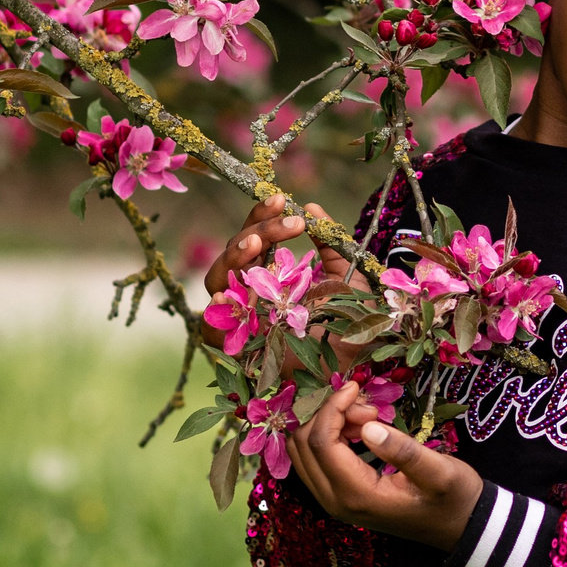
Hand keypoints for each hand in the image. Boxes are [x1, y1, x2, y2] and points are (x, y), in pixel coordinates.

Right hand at [201, 197, 362, 362]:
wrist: (356, 366)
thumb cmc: (351, 323)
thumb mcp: (347, 278)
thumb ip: (330, 245)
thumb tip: (312, 207)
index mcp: (272, 270)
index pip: (256, 236)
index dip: (263, 216)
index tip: (281, 199)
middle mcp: (251, 290)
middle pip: (235, 252)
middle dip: (255, 231)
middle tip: (285, 223)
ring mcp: (240, 317)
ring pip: (217, 280)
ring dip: (232, 259)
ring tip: (254, 246)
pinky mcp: (237, 348)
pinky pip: (211, 327)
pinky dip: (215, 311)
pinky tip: (227, 295)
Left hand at [286, 379, 482, 551]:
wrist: (461, 527)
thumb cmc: (454, 498)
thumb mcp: (440, 473)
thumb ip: (404, 452)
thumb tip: (368, 427)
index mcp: (357, 496)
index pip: (321, 442)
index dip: (333, 408)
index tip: (357, 386)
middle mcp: (336, 501)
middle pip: (303, 445)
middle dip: (329, 415)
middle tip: (369, 407)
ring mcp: (334, 501)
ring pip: (303, 452)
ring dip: (327, 425)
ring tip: (368, 417)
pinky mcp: (339, 496)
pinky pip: (315, 460)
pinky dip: (330, 436)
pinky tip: (362, 429)